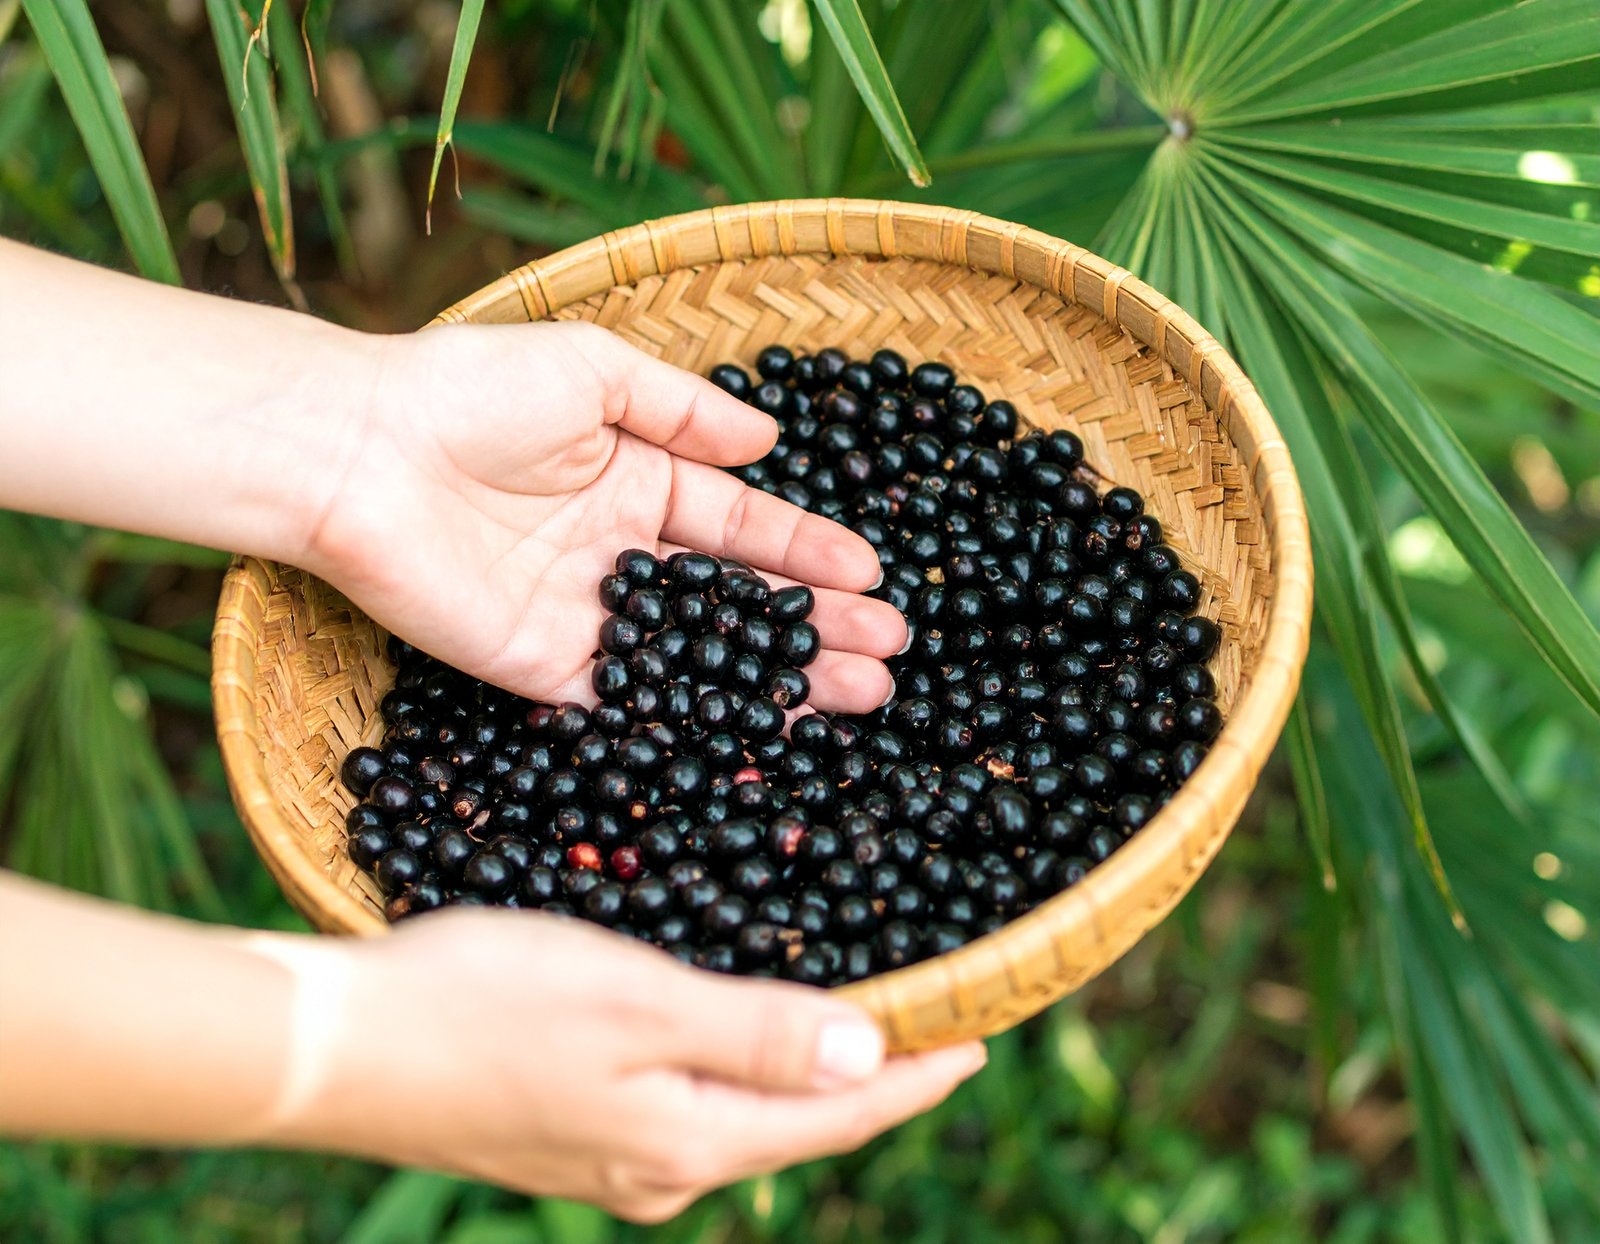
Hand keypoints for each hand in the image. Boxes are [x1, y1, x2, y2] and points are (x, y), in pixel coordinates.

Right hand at [272, 910, 985, 1222]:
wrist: (335, 1050)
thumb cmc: (483, 1005)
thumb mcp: (636, 1002)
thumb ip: (755, 1033)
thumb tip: (868, 1059)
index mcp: (686, 1140)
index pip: (838, 1113)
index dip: (918, 1075)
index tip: (983, 1040)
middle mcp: (658, 1171)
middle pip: (797, 1126)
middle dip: (873, 1082)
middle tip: (935, 1031)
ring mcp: (609, 1161)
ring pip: (742, 1122)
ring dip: (805, 1080)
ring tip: (856, 1034)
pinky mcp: (567, 1138)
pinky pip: (688, 1113)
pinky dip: (737, 1076)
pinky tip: (737, 1050)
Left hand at [307, 321, 908, 708]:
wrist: (355, 453)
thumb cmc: (465, 392)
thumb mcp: (591, 372)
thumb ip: (682, 411)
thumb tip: (767, 440)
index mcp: (634, 481)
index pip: (740, 526)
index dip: (807, 550)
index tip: (872, 573)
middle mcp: (619, 554)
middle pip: (735, 601)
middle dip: (815, 623)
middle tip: (890, 650)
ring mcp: (586, 616)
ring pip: (702, 658)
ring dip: (780, 677)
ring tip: (862, 691)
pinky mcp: (544, 668)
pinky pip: (635, 699)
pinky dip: (697, 716)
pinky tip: (765, 728)